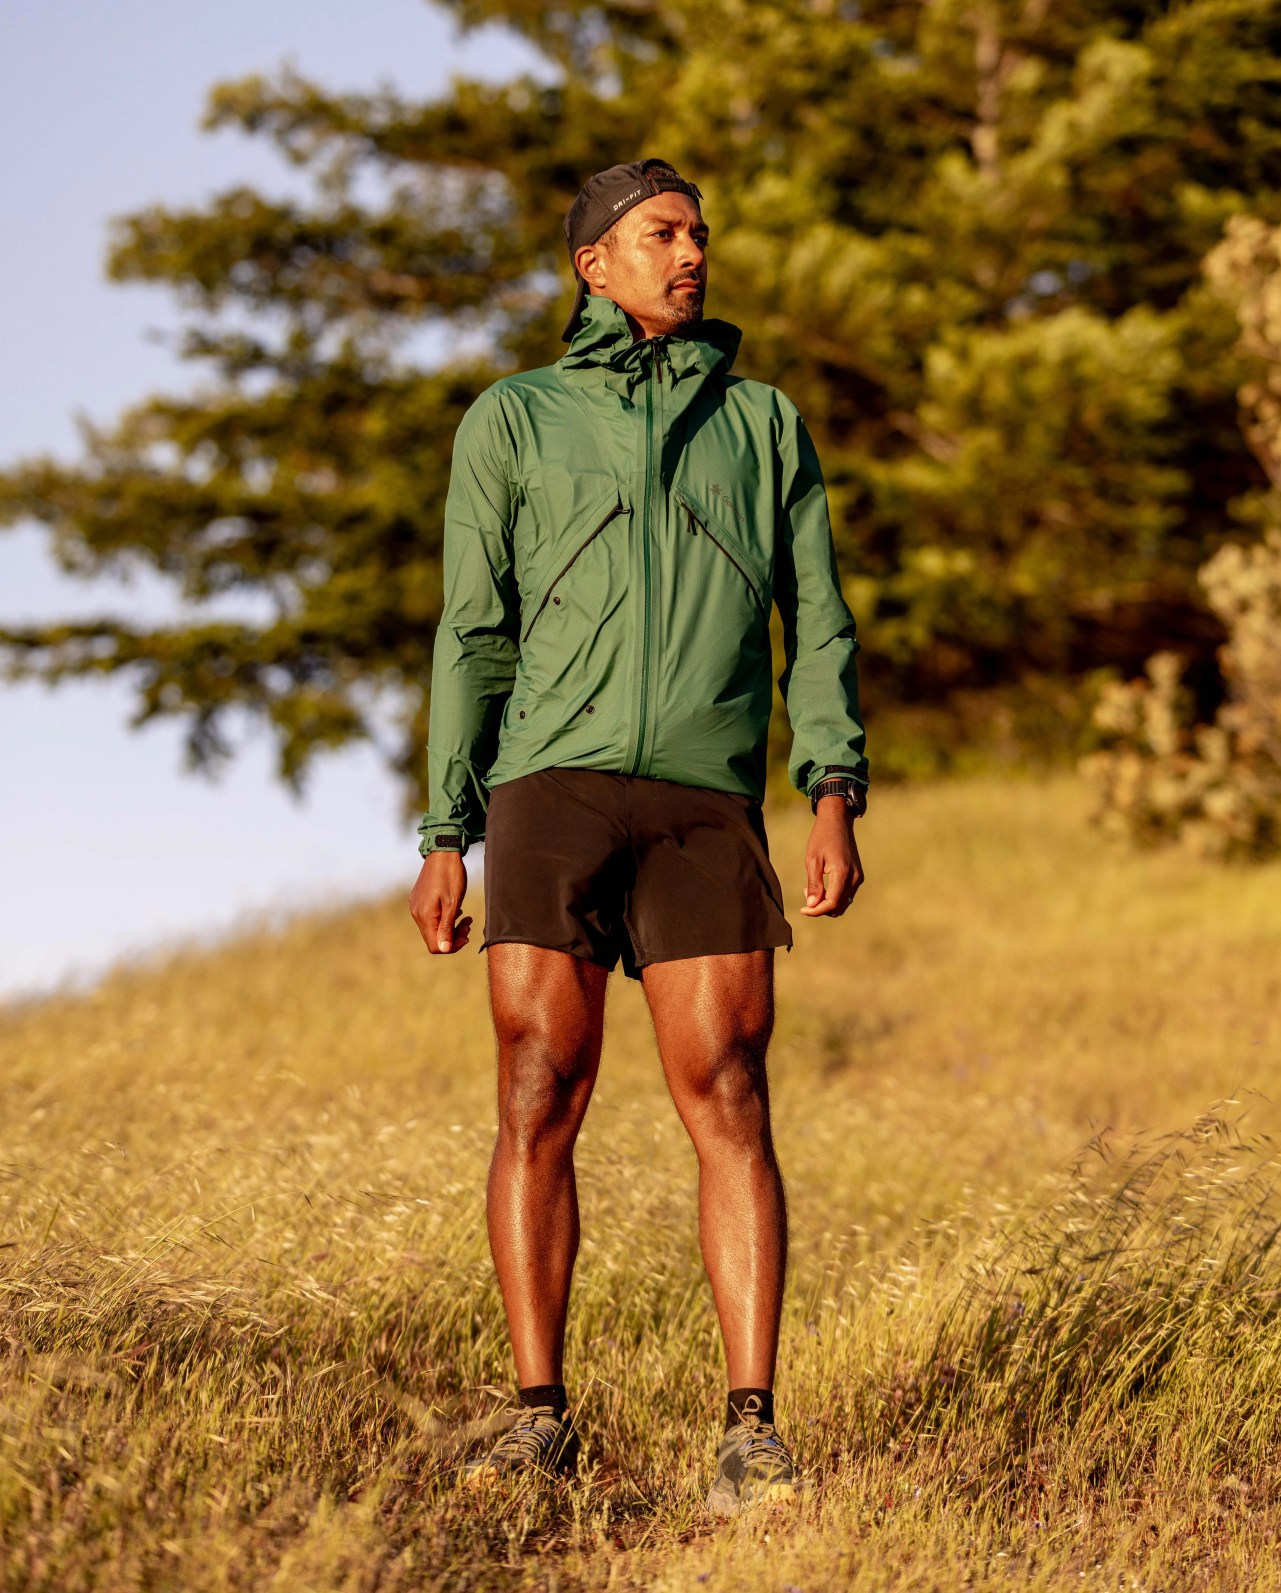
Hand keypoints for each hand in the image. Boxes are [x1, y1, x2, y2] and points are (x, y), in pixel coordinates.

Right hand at [409, 852, 471, 953]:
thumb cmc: (451, 875)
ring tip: (466, 917)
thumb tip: (444, 949)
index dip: (452, 946)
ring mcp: (416, 906)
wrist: (442, 852)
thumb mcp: (453, 903)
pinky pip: (431, 917)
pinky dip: (444, 918)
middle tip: (469, 925)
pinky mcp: (419, 900)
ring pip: (433, 928)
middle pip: (434, 938)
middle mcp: (416, 913)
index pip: (435, 946)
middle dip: (453, 936)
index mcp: (425, 916)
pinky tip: (455, 910)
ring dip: (450, 927)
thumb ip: (447, 927)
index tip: (466, 935)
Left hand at [800, 795, 863, 917]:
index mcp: (843, 873)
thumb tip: (812, 906)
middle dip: (820, 908)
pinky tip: (822, 886)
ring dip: (827, 903)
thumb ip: (814, 884)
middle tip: (806, 893)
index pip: (831, 904)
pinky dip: (834, 897)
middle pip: (838, 907)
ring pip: (843, 904)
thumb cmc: (822, 838)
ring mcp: (858, 878)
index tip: (801, 909)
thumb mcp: (812, 860)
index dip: (815, 911)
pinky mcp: (858, 876)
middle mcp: (854, 878)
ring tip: (812, 889)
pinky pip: (846, 895)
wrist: (838, 821)